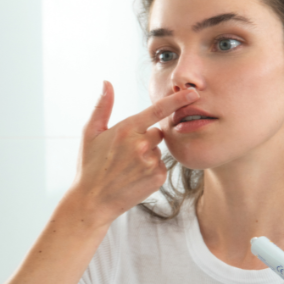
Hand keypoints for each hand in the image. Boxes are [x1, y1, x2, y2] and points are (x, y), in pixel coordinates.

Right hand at [69, 81, 197, 219]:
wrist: (93, 200)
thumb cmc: (89, 165)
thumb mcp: (90, 133)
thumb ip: (102, 106)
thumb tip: (107, 83)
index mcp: (126, 130)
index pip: (158, 110)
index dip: (178, 100)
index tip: (194, 93)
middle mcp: (142, 145)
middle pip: (158, 132)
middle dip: (146, 138)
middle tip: (126, 152)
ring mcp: (151, 162)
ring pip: (158, 150)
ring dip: (147, 155)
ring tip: (127, 167)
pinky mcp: (158, 177)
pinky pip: (161, 165)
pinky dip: (151, 169)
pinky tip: (134, 176)